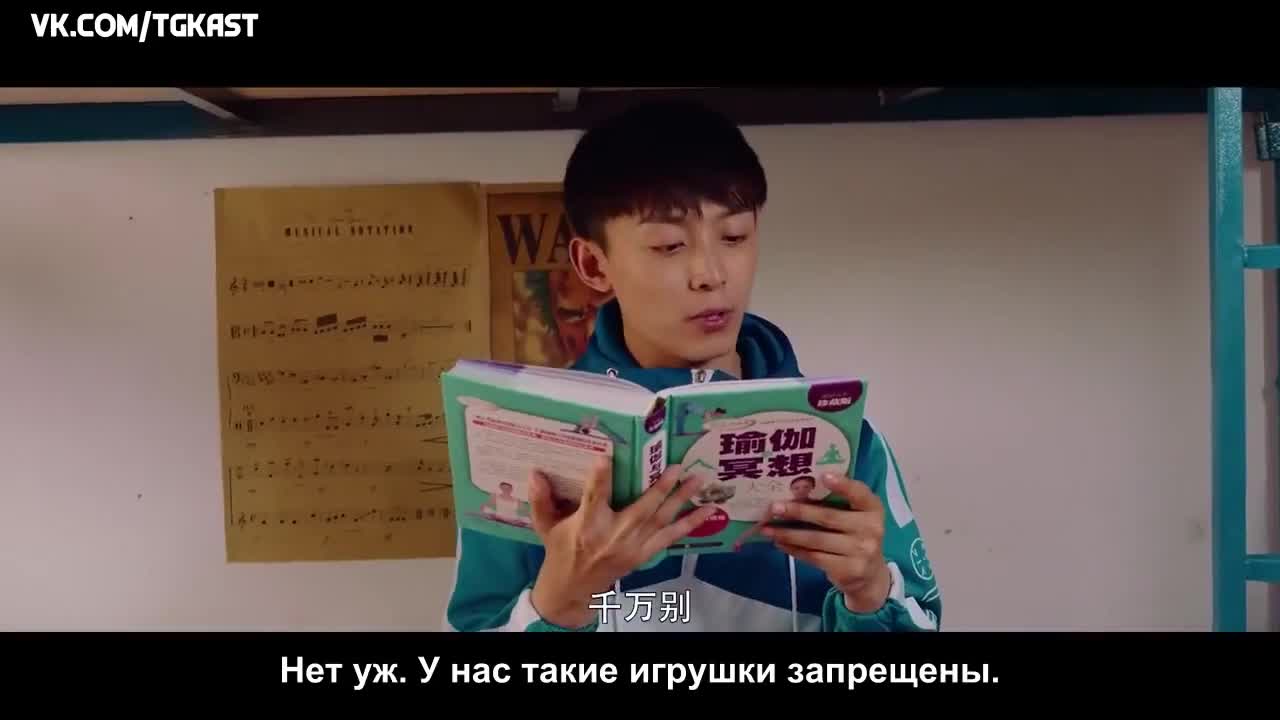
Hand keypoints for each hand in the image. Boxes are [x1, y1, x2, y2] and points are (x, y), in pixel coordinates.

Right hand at [527, 459, 716, 627]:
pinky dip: (690, 524)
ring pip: (661, 521)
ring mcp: (632, 547)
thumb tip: (534, 473)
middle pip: (641, 509)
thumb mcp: (546, 526)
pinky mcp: (643, 554)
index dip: (599, 478)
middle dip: (661, 488)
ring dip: (682, 500)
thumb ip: (541, 500)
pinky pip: (670, 537)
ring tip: (698, 480)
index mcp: (586, 526)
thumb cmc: (560, 551)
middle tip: (677, 466)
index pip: (593, 498)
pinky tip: (707, 510)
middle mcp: (613, 536)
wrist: (574, 589)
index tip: (604, 458)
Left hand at [762, 473, 892, 612]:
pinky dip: (794, 550)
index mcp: (872, 509)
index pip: (859, 494)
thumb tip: (797, 490)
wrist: (870, 574)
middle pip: (829, 517)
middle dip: (798, 512)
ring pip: (816, 540)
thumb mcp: (855, 517)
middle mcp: (871, 529)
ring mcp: (861, 551)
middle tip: (774, 507)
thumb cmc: (855, 536)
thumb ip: (837, 503)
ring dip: (788, 534)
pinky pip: (814, 557)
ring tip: (768, 528)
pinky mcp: (848, 570)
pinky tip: (780, 543)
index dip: (842, 485)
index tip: (823, 476)